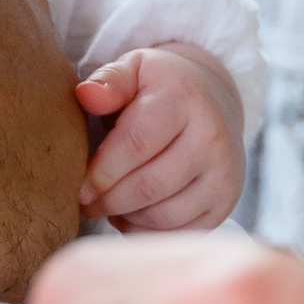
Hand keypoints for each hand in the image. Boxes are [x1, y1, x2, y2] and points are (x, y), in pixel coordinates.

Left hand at [76, 44, 245, 230]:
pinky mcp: (225, 201)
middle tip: (84, 204)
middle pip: (149, 186)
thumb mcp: (134, 70)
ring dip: (126, 217)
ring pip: (163, 215)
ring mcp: (224, 173)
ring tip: (109, 204)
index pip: (136, 144)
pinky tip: (133, 215)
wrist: (213, 102)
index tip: (77, 188)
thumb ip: (109, 82)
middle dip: (108, 201)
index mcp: (183, 98)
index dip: (101, 172)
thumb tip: (86, 95)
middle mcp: (212, 137)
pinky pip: (179, 233)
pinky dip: (148, 231)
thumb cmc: (159, 89)